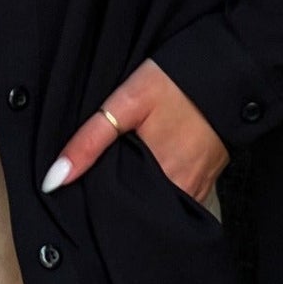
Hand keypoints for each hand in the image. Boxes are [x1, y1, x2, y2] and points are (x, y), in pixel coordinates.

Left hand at [40, 61, 229, 202]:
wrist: (229, 70)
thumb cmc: (176, 83)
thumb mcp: (126, 104)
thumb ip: (89, 142)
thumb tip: (53, 180)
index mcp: (160, 178)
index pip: (121, 213)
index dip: (100, 212)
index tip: (82, 208)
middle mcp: (182, 191)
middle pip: (141, 213)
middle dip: (118, 208)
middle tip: (95, 196)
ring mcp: (198, 188)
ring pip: (160, 208)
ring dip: (140, 201)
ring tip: (118, 186)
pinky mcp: (207, 179)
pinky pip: (178, 198)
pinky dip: (159, 194)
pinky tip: (145, 178)